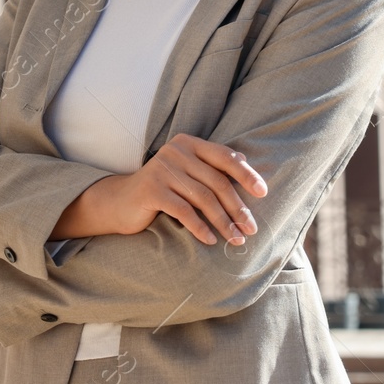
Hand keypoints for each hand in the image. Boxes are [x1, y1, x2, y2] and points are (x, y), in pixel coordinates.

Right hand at [52, 134, 266, 245]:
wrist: (120, 203)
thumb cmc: (162, 190)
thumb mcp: (188, 175)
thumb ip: (212, 168)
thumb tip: (248, 166)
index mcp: (188, 143)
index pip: (225, 157)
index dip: (246, 175)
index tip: (264, 194)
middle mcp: (175, 151)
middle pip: (217, 182)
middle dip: (237, 208)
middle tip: (251, 228)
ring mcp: (161, 169)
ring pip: (203, 199)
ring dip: (223, 222)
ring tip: (236, 238)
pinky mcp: (150, 190)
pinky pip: (183, 211)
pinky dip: (200, 228)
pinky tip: (210, 240)